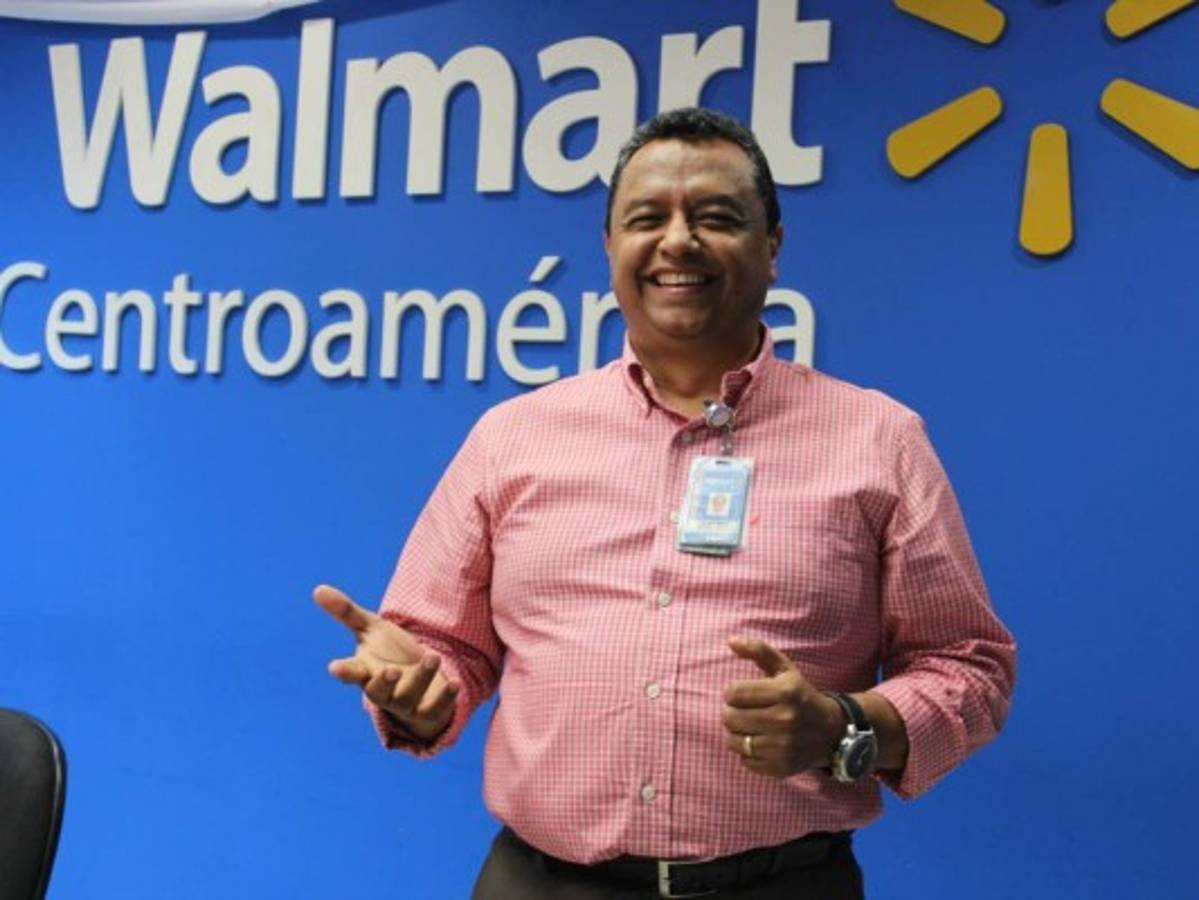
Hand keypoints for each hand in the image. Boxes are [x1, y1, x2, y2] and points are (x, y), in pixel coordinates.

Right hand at [314, 584, 458, 740]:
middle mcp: (383, 691)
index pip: (351, 673)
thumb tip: (317, 589)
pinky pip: (436, 709)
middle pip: (378, 693)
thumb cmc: (389, 652)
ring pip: (409, 697)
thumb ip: (347, 613)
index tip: (335, 667)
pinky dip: (446, 698)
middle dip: (384, 683)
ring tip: (432, 656)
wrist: (419, 679)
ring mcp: (405, 704)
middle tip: (391, 670)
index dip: (343, 671)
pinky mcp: (428, 711)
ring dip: (421, 678)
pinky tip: (455, 682)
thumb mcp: (371, 629)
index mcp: (365, 672)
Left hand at [721, 637, 843, 777]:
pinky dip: (748, 753)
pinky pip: (745, 761)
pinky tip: (762, 742)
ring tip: (752, 727)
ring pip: (733, 741)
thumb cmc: (800, 696)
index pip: (733, 693)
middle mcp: (784, 720)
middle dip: (732, 712)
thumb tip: (731, 640)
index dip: (733, 692)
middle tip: (746, 711)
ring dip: (737, 733)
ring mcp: (783, 747)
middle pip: (729, 718)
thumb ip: (758, 650)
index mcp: (784, 692)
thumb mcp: (784, 669)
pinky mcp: (780, 767)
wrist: (832, 732)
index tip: (743, 693)